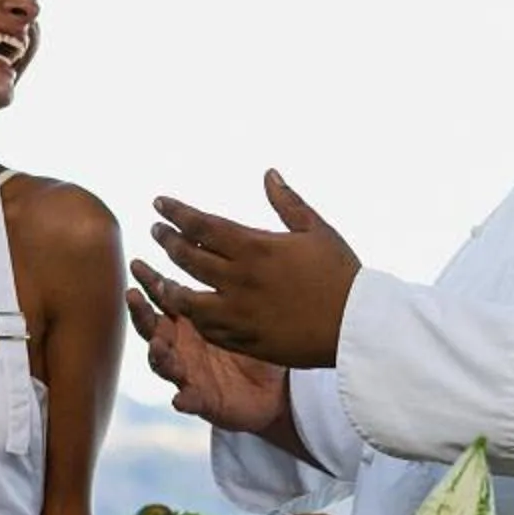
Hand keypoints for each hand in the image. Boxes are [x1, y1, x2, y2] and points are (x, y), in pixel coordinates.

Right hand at [126, 279, 287, 433]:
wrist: (272, 390)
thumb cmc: (256, 345)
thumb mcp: (245, 312)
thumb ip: (234, 284)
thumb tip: (236, 237)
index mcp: (190, 321)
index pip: (164, 298)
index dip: (149, 282)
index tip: (136, 264)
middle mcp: (181, 346)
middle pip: (152, 328)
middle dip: (140, 313)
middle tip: (133, 296)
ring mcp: (188, 374)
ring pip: (163, 364)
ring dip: (158, 355)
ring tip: (158, 346)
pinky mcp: (202, 401)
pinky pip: (190, 400)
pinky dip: (184, 400)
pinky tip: (180, 399)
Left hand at [135, 169, 361, 371]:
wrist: (356, 325)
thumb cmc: (341, 273)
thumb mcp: (317, 230)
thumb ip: (287, 202)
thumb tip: (268, 173)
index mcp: (255, 248)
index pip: (201, 225)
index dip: (176, 212)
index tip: (160, 203)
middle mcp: (240, 280)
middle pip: (187, 258)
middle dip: (167, 241)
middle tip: (157, 232)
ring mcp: (239, 313)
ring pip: (187, 299)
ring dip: (170, 286)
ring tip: (162, 278)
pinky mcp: (245, 340)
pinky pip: (208, 330)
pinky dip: (194, 318)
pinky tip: (190, 311)